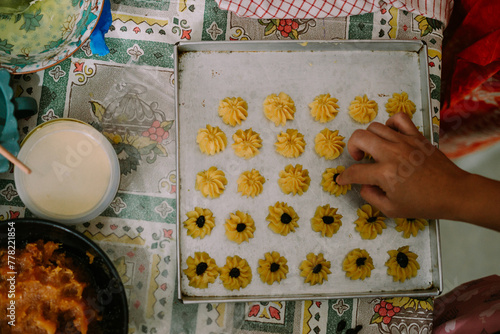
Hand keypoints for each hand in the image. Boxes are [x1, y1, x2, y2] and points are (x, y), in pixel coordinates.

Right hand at [337, 112, 469, 219]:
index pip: (355, 172)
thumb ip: (371, 197)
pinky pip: (398, 119)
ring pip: (375, 127)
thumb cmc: (424, 204)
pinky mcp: (416, 136)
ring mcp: (405, 142)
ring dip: (369, 138)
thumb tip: (363, 185)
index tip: (343, 179)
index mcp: (385, 174)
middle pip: (359, 138)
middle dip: (352, 148)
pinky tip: (391, 136)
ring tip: (374, 149)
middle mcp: (392, 154)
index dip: (344, 177)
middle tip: (358, 159)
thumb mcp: (392, 210)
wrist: (453, 193)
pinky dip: (390, 124)